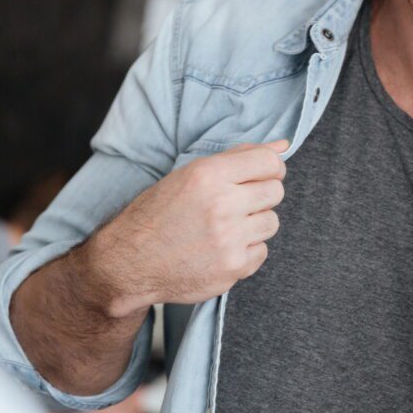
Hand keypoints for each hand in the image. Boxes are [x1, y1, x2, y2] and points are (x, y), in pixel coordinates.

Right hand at [84, 140, 288, 316]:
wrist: (129, 263)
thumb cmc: (158, 213)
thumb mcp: (190, 174)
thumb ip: (239, 156)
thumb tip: (284, 144)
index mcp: (209, 175)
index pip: (269, 161)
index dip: (270, 167)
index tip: (261, 175)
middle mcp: (221, 205)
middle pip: (275, 191)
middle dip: (261, 194)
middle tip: (237, 202)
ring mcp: (229, 239)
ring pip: (272, 222)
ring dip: (254, 223)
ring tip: (226, 226)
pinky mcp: (232, 268)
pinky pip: (261, 251)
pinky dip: (246, 250)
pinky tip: (221, 248)